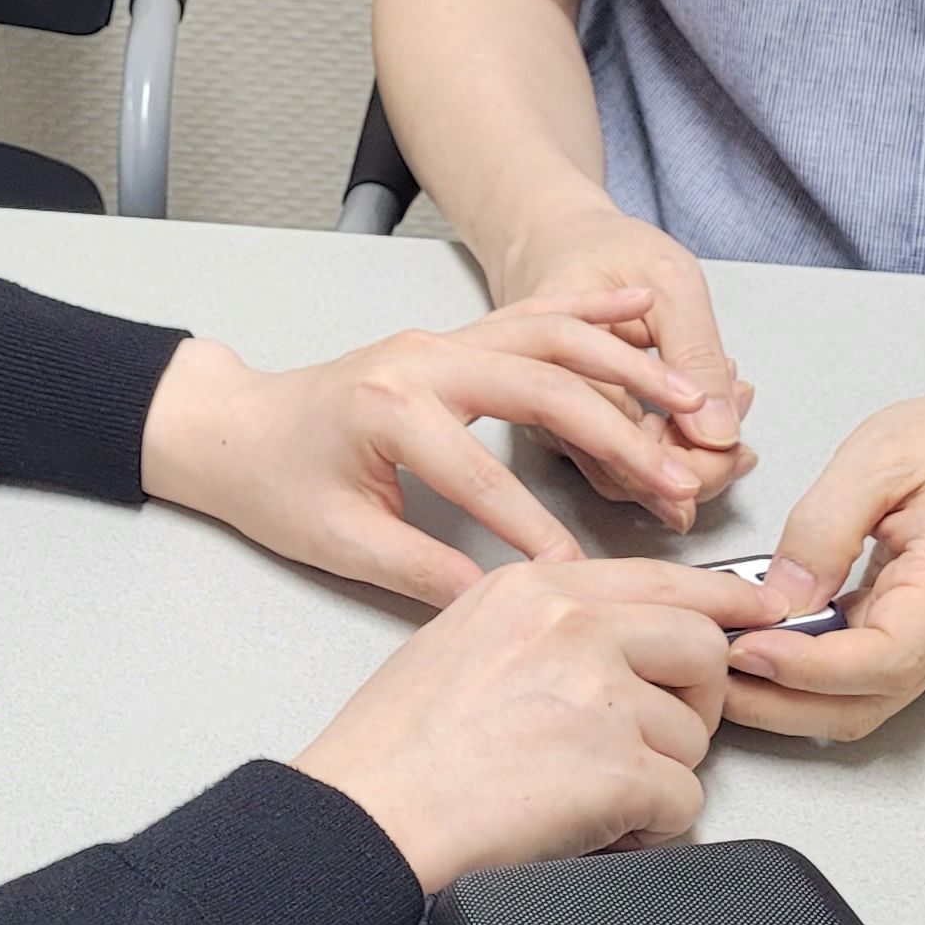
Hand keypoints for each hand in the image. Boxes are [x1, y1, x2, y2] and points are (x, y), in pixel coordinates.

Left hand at [141, 298, 712, 607]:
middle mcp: (421, 359)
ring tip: (690, 401)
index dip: (537, 527)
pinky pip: (529, 318)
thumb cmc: (274, 482)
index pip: (482, 475)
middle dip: (618, 434)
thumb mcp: (338, 540)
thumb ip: (419, 571)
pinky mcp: (451, 341)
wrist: (235, 426)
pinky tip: (637, 319)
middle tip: (677, 479)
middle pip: (541, 387)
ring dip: (624, 368)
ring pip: (549, 339)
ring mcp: (440, 341)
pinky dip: (587, 317)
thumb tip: (494, 606)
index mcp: (389, 407)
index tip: (584, 572)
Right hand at [296, 558, 780, 890]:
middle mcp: (573, 625)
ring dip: (657, 776)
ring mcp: (598, 692)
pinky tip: (596, 828)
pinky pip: (685, 801)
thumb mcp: (464, 639)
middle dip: (693, 702)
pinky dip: (650, 828)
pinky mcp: (615, 766)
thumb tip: (624, 645)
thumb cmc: (394, 748)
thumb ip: (547, 625)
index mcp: (534, 589)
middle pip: (703, 647)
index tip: (757, 616)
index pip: (661, 578)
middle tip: (649, 740)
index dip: (722, 604)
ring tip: (589, 794)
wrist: (367, 815)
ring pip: (695, 735)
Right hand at [482, 204, 756, 518]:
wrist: (554, 238)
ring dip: (688, 454)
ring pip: (626, 474)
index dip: (690, 459)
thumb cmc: (604, 248)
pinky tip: (707, 408)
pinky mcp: (569, 425)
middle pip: (624, 475)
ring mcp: (554, 420)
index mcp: (557, 362)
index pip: (625, 442)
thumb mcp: (670, 282)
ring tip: (732, 404)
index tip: (738, 445)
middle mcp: (544, 403)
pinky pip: (621, 455)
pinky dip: (673, 441)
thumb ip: (694, 356)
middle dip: (698, 463)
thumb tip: (718, 435)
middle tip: (743, 423)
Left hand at [725, 381, 924, 741]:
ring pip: (860, 704)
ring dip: (787, 699)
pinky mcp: (921, 644)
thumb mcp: (884, 453)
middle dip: (779, 703)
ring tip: (718, 664)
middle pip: (865, 703)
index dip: (808, 667)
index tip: (744, 648)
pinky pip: (861, 679)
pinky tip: (759, 647)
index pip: (884, 659)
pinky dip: (806, 677)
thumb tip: (779, 595)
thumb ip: (827, 523)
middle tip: (705, 671)